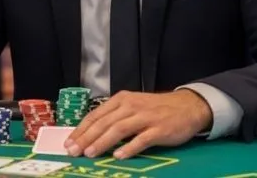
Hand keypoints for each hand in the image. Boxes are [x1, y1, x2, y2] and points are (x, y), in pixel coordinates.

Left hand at [65, 90, 211, 159]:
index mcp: (121, 100)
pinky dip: (129, 148)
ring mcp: (145, 117)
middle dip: (86, 137)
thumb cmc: (155, 109)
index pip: (96, 115)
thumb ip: (114, 117)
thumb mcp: (132, 106)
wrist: (187, 106)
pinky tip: (118, 156)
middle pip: (104, 123)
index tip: (69, 142)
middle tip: (74, 150)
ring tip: (90, 153)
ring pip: (119, 129)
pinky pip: (142, 139)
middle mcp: (130, 106)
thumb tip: (92, 134)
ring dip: (102, 142)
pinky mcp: (159, 129)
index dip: (81, 129)